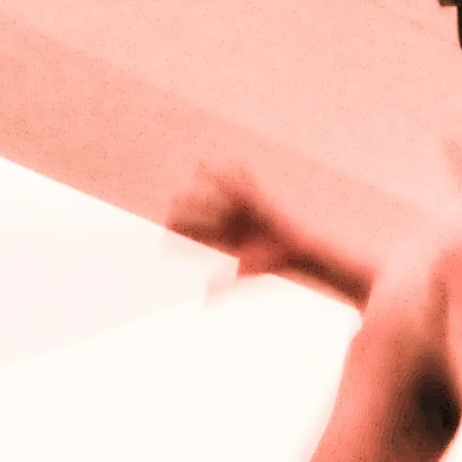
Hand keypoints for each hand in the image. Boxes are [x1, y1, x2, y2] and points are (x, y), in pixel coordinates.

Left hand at [169, 169, 307, 279]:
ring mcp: (245, 211)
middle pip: (207, 212)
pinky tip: (237, 161)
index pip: (200, 235)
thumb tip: (205, 300)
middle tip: (173, 200)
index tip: (168, 229)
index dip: (184, 232)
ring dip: (212, 180)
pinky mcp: (260, 202)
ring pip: (224, 193)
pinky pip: (251, 185)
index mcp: (226, 240)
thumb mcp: (244, 275)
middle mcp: (232, 222)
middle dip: (191, 207)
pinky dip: (245, 174)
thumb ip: (224, 287)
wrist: (294, 253)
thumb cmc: (269, 264)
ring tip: (198, 165)